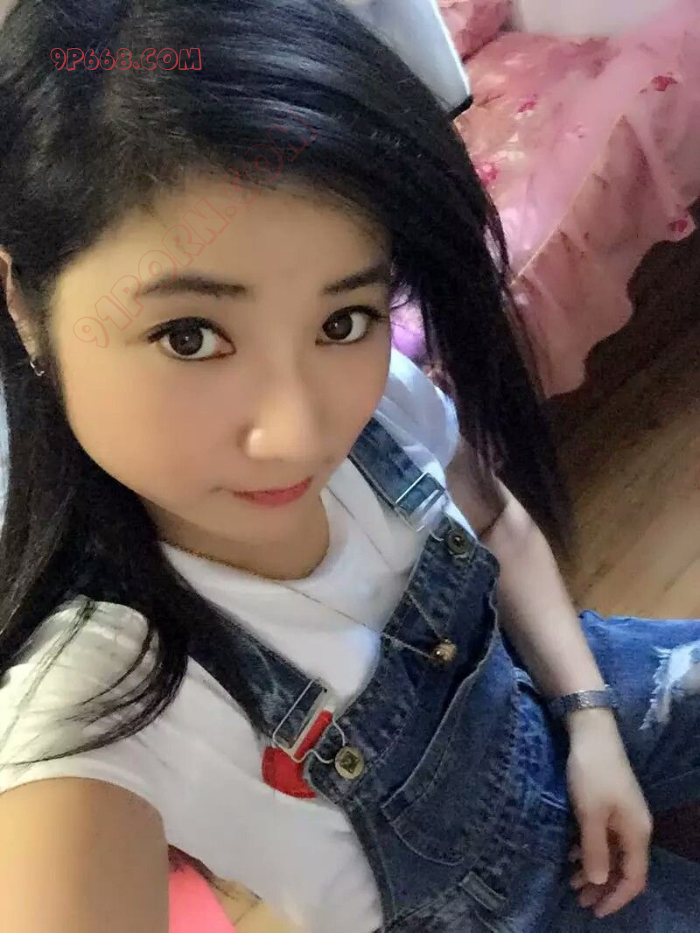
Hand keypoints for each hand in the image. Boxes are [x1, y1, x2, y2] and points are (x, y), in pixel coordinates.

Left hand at [565, 709, 652, 917]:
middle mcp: (635, 827)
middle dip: (603, 887)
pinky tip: (572, 853)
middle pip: (624, 868)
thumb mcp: (589, 814)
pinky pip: (604, 836)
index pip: (634, 878)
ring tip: (570, 880)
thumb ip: (595, 850)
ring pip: (612, 852)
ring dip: (594, 869)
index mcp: (637, 833)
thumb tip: (598, 882)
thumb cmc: (591, 773)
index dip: (616, 898)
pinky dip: (590, 849)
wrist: (591, 731)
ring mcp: (623, 814)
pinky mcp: (610, 803)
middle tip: (578, 899)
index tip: (595, 912)